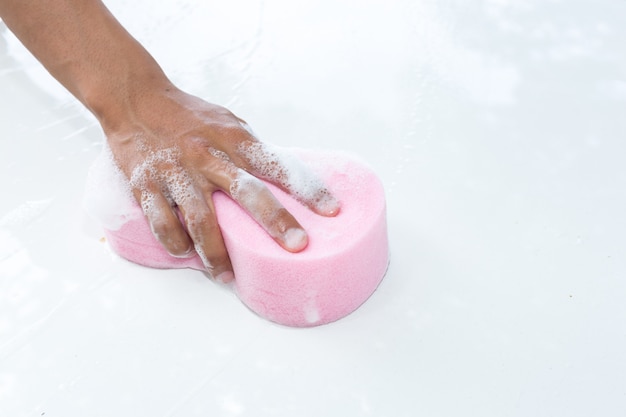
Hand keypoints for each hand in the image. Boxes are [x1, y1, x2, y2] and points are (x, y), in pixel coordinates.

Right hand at [104, 86, 339, 281]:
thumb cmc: (189, 114)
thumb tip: (282, 179)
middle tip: (298, 247)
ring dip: (216, 252)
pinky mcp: (146, 184)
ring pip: (201, 218)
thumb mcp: (228, 122)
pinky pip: (161, 222)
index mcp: (233, 138)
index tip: (332, 210)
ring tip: (227, 276)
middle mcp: (208, 155)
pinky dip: (175, 243)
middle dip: (275, 221)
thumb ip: (251, 150)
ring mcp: (176, 171)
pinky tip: (186, 254)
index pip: (278, 164)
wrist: (135, 98)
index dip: (307, 188)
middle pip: (247, 192)